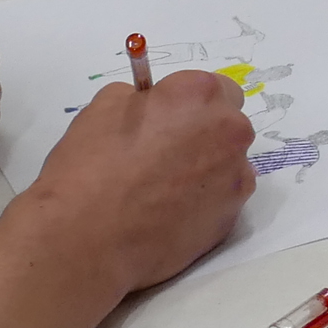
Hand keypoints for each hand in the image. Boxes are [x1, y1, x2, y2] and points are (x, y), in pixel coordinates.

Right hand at [19, 68, 258, 297]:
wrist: (90, 239)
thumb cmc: (91, 167)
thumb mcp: (103, 108)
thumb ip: (141, 100)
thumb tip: (153, 106)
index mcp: (199, 95)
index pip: (216, 88)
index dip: (190, 104)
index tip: (167, 120)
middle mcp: (230, 131)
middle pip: (228, 124)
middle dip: (204, 133)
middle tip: (164, 154)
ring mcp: (236, 176)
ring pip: (229, 163)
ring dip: (208, 168)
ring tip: (164, 190)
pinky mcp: (232, 216)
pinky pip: (224, 198)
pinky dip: (206, 201)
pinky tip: (170, 213)